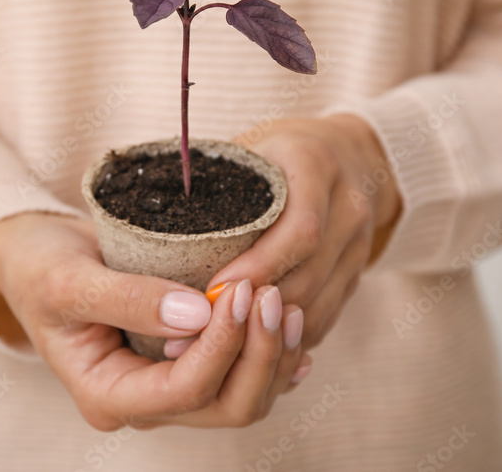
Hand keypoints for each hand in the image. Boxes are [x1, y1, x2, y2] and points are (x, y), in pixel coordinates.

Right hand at [0, 212, 309, 430]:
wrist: (37, 257)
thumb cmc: (42, 267)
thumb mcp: (68, 279)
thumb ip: (128, 297)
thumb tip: (196, 314)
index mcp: (106, 394)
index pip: (184, 390)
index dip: (221, 346)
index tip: (239, 290)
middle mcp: (141, 401)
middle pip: (224, 406)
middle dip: (257, 354)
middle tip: (272, 295)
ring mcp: (164, 387)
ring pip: (241, 397)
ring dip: (270, 355)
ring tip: (285, 302)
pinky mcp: (183, 364)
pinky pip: (241, 377)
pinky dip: (271, 355)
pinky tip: (294, 329)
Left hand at [208, 114, 401, 350]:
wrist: (349, 152)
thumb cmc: (277, 152)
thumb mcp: (246, 149)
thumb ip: (208, 183)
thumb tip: (143, 226)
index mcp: (316, 166)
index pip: (299, 230)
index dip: (258, 266)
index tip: (212, 290)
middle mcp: (347, 207)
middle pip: (308, 275)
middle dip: (254, 312)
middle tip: (199, 334)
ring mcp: (359, 245)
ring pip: (317, 306)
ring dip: (267, 335)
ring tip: (212, 352)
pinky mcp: (356, 274)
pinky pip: (324, 318)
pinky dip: (284, 338)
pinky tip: (246, 351)